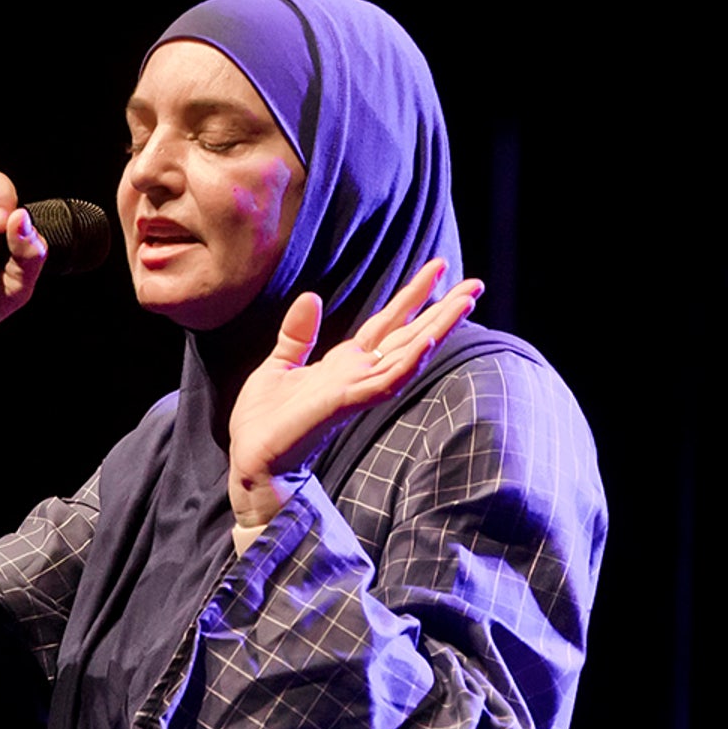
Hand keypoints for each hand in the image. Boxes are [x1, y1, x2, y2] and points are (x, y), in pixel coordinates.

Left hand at [227, 259, 481, 539]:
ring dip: (438, 328)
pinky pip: (385, 381)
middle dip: (442, 310)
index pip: (388, 324)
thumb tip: (311, 296)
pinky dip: (408, 362)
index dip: (413, 296)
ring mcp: (356, 389)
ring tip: (465, 302)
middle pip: (409, 335)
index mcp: (344, 364)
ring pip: (408, 354)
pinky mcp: (345, 404)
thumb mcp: (278, 366)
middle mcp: (358, 374)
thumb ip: (297, 334)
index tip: (437, 268)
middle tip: (475, 284)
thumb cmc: (264, 422)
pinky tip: (428, 341)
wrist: (252, 461)